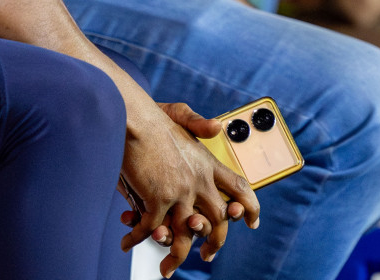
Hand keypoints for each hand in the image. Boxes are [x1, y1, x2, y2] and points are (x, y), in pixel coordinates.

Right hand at [118, 101, 259, 276]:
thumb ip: (198, 123)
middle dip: (215, 242)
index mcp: (207, 162)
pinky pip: (152, 228)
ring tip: (166, 269)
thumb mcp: (180, 115)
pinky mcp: (158, 198)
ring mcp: (180, 191)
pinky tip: (127, 242)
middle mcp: (199, 179)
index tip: (251, 222)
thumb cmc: (151, 116)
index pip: (239, 187)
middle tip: (207, 257)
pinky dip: (137, 237)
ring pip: (186, 234)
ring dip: (175, 255)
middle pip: (218, 219)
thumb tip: (218, 127)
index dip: (249, 206)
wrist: (132, 116)